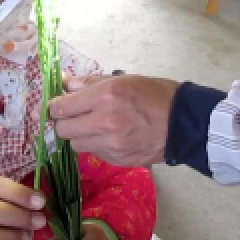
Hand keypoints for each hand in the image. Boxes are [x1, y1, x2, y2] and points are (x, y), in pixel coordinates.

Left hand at [49, 75, 178, 166]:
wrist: (184, 122)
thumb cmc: (156, 94)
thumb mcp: (124, 79)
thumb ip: (91, 83)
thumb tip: (66, 84)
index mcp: (105, 96)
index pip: (61, 107)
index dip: (55, 107)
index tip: (58, 106)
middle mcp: (104, 122)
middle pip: (63, 129)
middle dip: (65, 122)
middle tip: (75, 117)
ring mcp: (110, 144)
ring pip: (76, 144)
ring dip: (80, 135)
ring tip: (95, 127)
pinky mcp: (117, 159)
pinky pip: (94, 153)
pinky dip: (97, 145)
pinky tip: (111, 137)